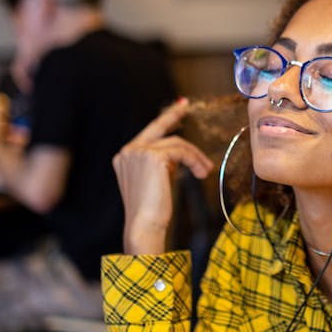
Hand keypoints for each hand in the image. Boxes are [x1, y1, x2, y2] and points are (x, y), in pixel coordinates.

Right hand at [113, 98, 213, 254]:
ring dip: (195, 155)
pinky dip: (195, 160)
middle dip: (173, 115)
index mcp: (125, 157)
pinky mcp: (152, 157)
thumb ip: (161, 163)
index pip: (148, 134)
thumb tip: (179, 153)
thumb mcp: (156, 181)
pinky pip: (181, 151)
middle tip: (186, 106)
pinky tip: (201, 172)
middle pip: (157, 127)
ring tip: (205, 170)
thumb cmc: (152, 210)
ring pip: (175, 143)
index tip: (178, 109)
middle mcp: (128, 151)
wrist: (145, 225)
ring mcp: (138, 152)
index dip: (164, 120)